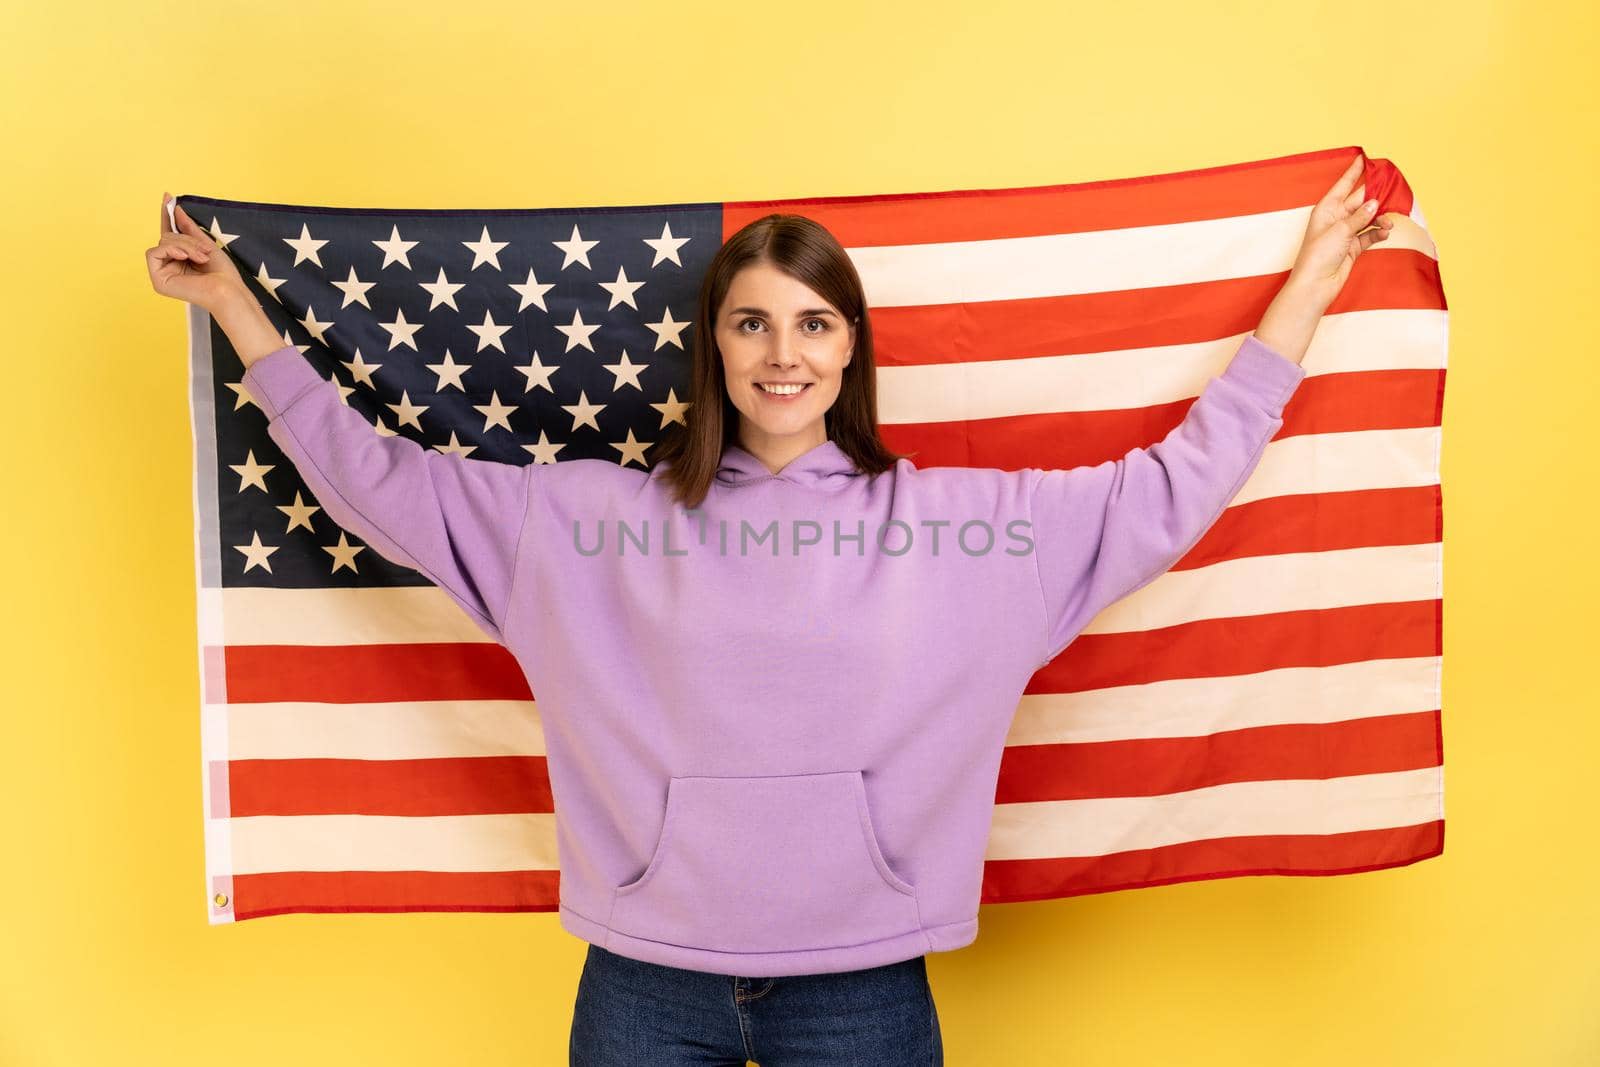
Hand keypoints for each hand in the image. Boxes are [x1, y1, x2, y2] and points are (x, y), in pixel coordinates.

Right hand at [146, 193, 246, 313]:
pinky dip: (170, 250)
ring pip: (163, 243)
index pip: (170, 234)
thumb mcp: (205, 244)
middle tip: (204, 251)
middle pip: (167, 237)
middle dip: (187, 239)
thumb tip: (176, 209)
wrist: (228, 291)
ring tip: (200, 257)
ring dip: (184, 245)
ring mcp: (163, 274)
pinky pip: (153, 253)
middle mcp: (170, 266)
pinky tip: (184, 257)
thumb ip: (188, 228)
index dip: (168, 216)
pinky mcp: (158, 281)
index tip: (168, 196)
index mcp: (181, 260)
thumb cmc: (223, 274)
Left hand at [1283, 153, 1393, 311]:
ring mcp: (1345, 233)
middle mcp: (1336, 219)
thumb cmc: (1318, 256)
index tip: (1364, 158)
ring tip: (1388, 222)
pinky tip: (1386, 233)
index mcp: (1326, 209)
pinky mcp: (1353, 247)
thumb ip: (1359, 217)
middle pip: (1360, 201)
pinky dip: (1379, 233)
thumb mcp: (1340, 231)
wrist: (1316, 285)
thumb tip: (1375, 203)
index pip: (1343, 185)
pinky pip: (1370, 235)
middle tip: (1393, 189)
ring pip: (1368, 218)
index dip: (1354, 172)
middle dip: (1376, 195)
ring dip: (1380, 218)